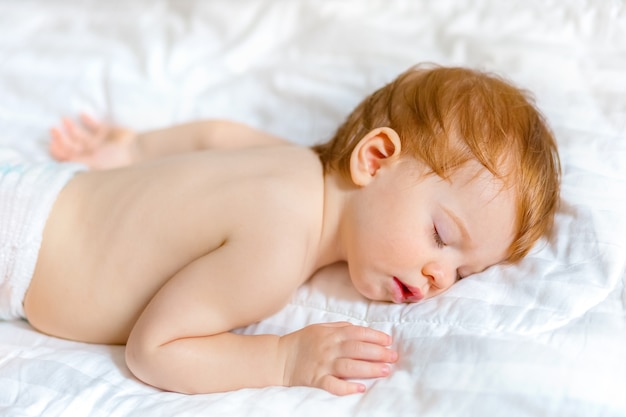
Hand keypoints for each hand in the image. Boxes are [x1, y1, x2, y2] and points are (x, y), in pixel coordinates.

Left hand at [49, 114, 137, 168]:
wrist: (137, 150)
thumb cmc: (115, 160)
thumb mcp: (92, 163)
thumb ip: (75, 160)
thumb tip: (59, 158)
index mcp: (88, 164)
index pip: (69, 158)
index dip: (59, 151)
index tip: (52, 144)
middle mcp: (92, 154)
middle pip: (72, 146)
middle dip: (62, 138)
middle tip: (53, 129)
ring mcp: (100, 143)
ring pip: (81, 135)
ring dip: (72, 128)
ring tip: (64, 120)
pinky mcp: (107, 133)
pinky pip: (95, 126)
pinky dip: (88, 120)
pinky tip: (82, 115)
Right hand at [279, 322, 397, 395]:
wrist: (279, 357)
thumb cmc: (303, 341)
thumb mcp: (321, 327)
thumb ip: (340, 327)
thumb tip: (360, 329)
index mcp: (331, 334)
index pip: (357, 333)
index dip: (374, 336)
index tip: (388, 341)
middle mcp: (329, 348)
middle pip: (357, 349)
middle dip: (378, 352)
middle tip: (393, 356)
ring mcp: (323, 364)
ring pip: (349, 366)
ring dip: (369, 368)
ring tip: (385, 370)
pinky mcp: (316, 379)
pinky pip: (333, 384)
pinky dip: (347, 387)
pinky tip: (361, 388)